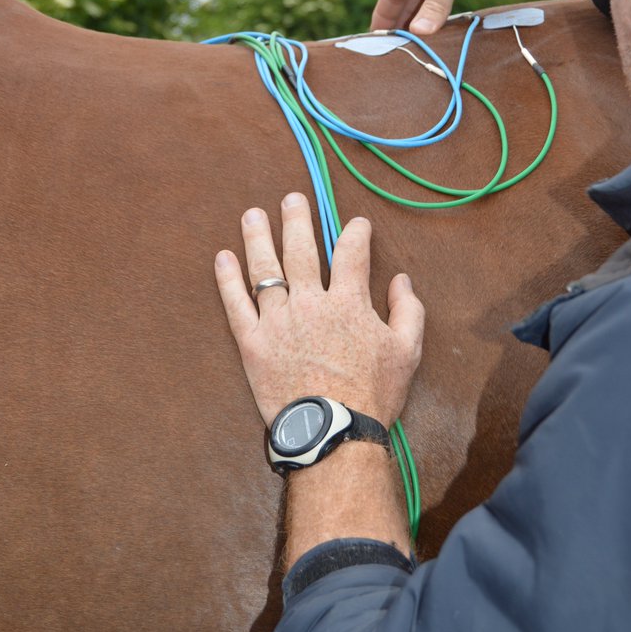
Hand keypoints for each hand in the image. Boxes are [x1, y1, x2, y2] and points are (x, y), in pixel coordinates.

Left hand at [214, 193, 424, 428]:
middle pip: (301, 250)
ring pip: (265, 269)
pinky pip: (236, 304)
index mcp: (349, 302)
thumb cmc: (373, 394)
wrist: (333, 432)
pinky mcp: (253, 343)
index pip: (351, 253)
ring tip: (252, 214)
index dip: (354, 232)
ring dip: (258, 237)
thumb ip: (407, 311)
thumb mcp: (407, 351)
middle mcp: (310, 302)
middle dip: (297, 220)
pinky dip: (227, 279)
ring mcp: (278, 321)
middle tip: (292, 199)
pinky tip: (223, 257)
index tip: (356, 224)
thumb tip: (401, 281)